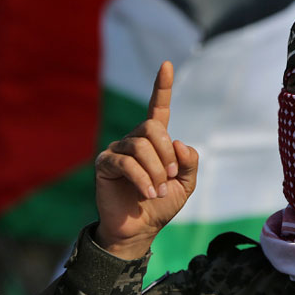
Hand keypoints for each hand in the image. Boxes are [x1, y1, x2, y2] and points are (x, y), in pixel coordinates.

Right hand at [94, 61, 198, 258]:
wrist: (140, 229)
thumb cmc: (161, 205)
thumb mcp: (185, 184)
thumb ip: (189, 162)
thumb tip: (179, 142)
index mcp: (156, 141)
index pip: (159, 108)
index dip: (162, 87)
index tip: (167, 65)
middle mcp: (135, 140)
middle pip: (152, 128)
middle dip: (166, 153)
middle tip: (169, 177)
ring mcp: (118, 150)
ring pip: (140, 146)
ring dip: (155, 170)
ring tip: (157, 190)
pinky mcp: (105, 164)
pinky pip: (126, 162)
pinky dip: (142, 178)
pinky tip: (147, 192)